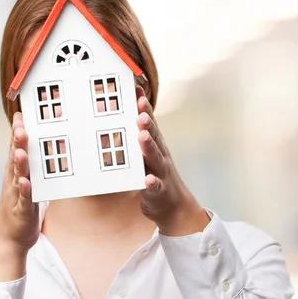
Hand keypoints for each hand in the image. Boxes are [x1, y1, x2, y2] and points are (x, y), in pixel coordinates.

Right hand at [0, 112, 38, 280]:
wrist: (8, 240)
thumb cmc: (19, 210)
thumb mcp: (26, 185)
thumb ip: (31, 168)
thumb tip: (38, 151)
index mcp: (15, 176)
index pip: (14, 150)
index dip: (16, 133)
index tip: (21, 115)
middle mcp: (13, 183)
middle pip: (15, 160)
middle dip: (17, 143)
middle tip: (20, 126)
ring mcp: (16, 198)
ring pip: (18, 178)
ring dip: (19, 164)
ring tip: (21, 150)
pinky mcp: (22, 213)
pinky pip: (24, 201)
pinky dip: (25, 191)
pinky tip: (26, 182)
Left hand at [136, 89, 209, 236]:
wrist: (174, 208)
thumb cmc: (156, 177)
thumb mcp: (147, 156)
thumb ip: (138, 139)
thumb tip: (123, 119)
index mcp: (156, 146)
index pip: (150, 124)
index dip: (144, 108)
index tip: (136, 90)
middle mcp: (160, 156)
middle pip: (154, 136)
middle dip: (147, 122)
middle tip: (140, 107)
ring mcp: (162, 173)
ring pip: (155, 158)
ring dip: (149, 146)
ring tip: (142, 135)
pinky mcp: (159, 192)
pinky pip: (156, 187)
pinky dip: (152, 183)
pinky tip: (148, 179)